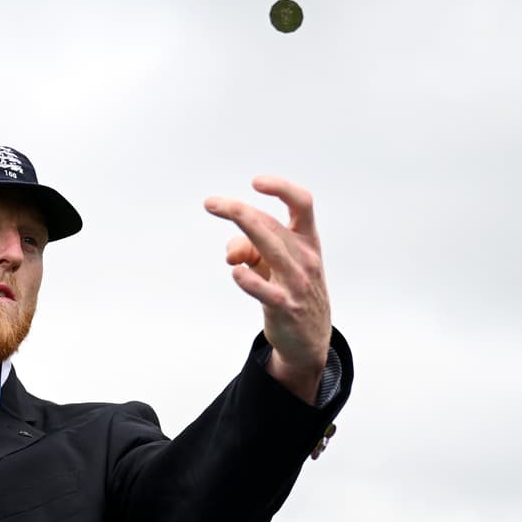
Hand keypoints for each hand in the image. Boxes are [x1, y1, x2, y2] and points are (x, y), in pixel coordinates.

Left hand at [204, 176, 331, 402]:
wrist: (310, 339)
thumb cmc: (291, 292)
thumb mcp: (274, 265)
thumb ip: (249, 249)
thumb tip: (230, 253)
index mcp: (307, 241)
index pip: (303, 204)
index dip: (282, 188)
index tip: (255, 182)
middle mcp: (305, 258)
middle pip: (271, 225)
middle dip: (239, 210)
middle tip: (211, 203)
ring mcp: (296, 283)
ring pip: (270, 248)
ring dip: (242, 229)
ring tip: (217, 214)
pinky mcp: (285, 307)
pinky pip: (265, 290)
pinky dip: (248, 279)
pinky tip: (235, 271)